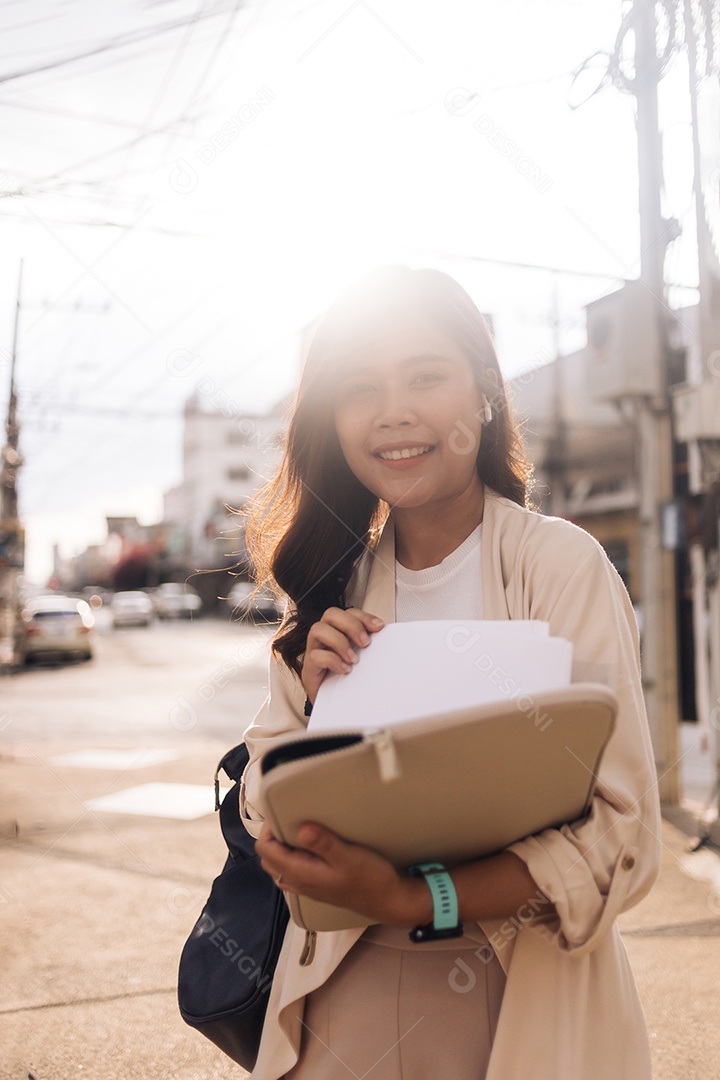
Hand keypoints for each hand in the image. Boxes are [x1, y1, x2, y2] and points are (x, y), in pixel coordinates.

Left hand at [255, 821, 430, 926]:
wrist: (388, 901)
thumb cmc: (370, 878)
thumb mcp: (349, 856)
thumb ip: (324, 843)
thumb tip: (301, 828)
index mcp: (301, 873)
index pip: (266, 850)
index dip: (270, 830)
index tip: (286, 814)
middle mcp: (298, 883)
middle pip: (268, 859)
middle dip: (273, 838)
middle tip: (291, 820)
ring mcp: (307, 888)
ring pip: (279, 867)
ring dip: (282, 849)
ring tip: (299, 832)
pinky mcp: (316, 888)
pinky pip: (292, 873)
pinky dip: (292, 859)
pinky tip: (310, 849)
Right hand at [301, 607, 383, 704]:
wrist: (335, 707)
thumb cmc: (348, 681)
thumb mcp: (363, 660)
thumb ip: (369, 647)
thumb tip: (387, 638)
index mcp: (338, 631)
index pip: (348, 612)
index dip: (363, 616)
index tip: (379, 627)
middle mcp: (324, 638)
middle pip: (330, 614)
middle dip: (351, 625)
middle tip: (365, 643)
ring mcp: (314, 651)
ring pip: (317, 629)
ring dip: (339, 641)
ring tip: (353, 658)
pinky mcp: (309, 669)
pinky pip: (314, 656)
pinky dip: (332, 660)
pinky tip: (344, 670)